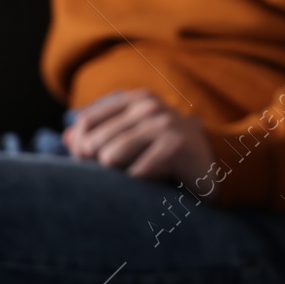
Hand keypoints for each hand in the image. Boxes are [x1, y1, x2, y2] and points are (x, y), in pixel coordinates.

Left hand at [63, 89, 218, 194]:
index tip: (93, 163)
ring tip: (140, 174)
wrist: (217, 166)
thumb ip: (100, 134)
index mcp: (137, 99)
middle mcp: (149, 106)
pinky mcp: (175, 146)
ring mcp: (164, 123)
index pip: (85, 123)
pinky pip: (135, 174)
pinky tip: (156, 182)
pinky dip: (140, 185)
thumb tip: (67, 136)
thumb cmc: (168, 154)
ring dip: (121, 176)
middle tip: (122, 173)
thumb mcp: (134, 137)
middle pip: (93, 143)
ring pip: (110, 157)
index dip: (80, 148)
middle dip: (100, 166)